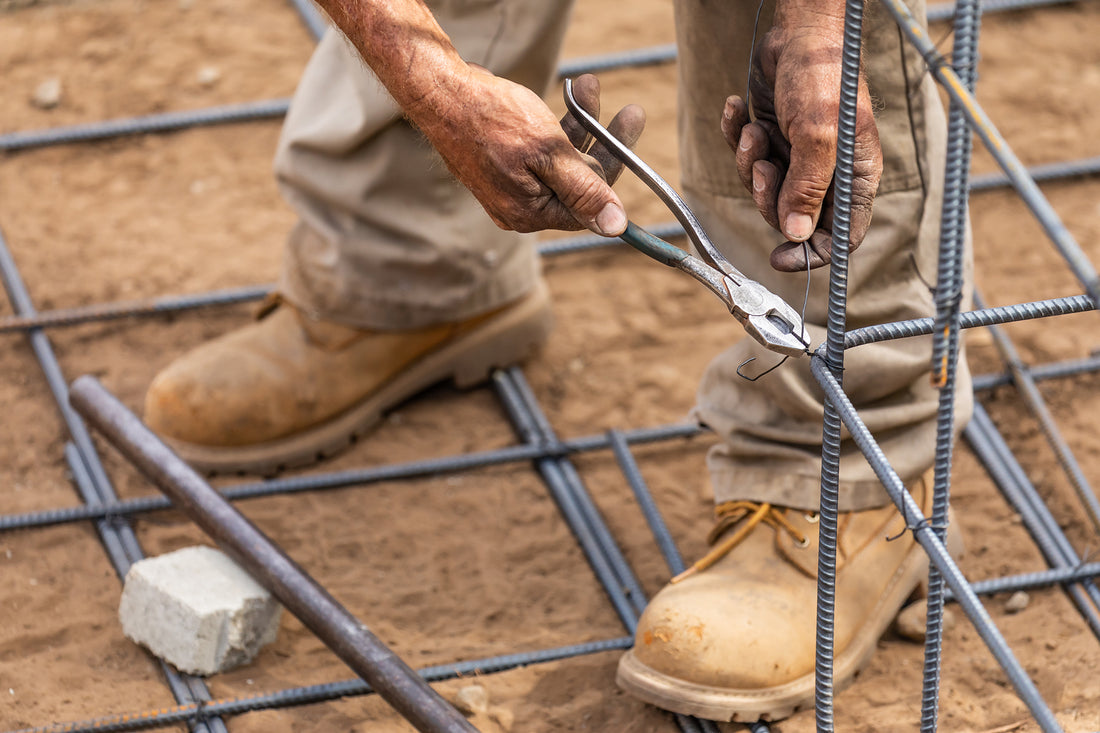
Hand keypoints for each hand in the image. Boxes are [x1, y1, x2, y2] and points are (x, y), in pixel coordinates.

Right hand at [411, 71, 645, 236]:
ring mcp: (511, 188)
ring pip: (561, 161)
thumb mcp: (548, 153)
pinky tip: (568, 96)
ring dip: (582, 124)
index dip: (615, 166)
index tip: (633, 126)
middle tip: (629, 110)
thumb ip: (585, 190)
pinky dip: (557, 127)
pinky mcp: (504, 167)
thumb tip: (617, 227)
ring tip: (589, 86)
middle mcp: (521, 208)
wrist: (440, 93)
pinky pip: (541, 153)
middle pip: (578, 182)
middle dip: (602, 141)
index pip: (589, 203)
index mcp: (531, 213)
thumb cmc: (491, 119)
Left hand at [721, 21, 881, 270]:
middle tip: (763, 166)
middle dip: (769, 197)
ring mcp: (799, 155)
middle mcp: (829, 172)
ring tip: (754, 131)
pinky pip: (747, 157)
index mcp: (854, 177)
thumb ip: (808, 189)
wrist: (798, 28)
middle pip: (792, 217)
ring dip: (750, 163)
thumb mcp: (818, 136)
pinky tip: (737, 110)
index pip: (838, 238)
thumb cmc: (821, 76)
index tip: (779, 257)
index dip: (810, 255)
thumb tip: (797, 235)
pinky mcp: (773, 136)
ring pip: (765, 189)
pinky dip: (736, 137)